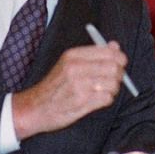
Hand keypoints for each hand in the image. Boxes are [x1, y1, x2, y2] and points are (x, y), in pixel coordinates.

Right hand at [11, 42, 126, 138]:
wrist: (35, 107)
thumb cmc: (55, 85)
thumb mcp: (69, 63)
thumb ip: (93, 54)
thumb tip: (115, 46)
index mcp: (73, 55)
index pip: (109, 52)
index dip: (119, 59)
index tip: (119, 64)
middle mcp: (76, 68)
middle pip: (114, 68)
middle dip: (118, 75)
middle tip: (113, 80)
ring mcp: (79, 85)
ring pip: (113, 84)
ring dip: (112, 89)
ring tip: (102, 91)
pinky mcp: (81, 102)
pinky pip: (107, 98)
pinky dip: (106, 100)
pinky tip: (97, 99)